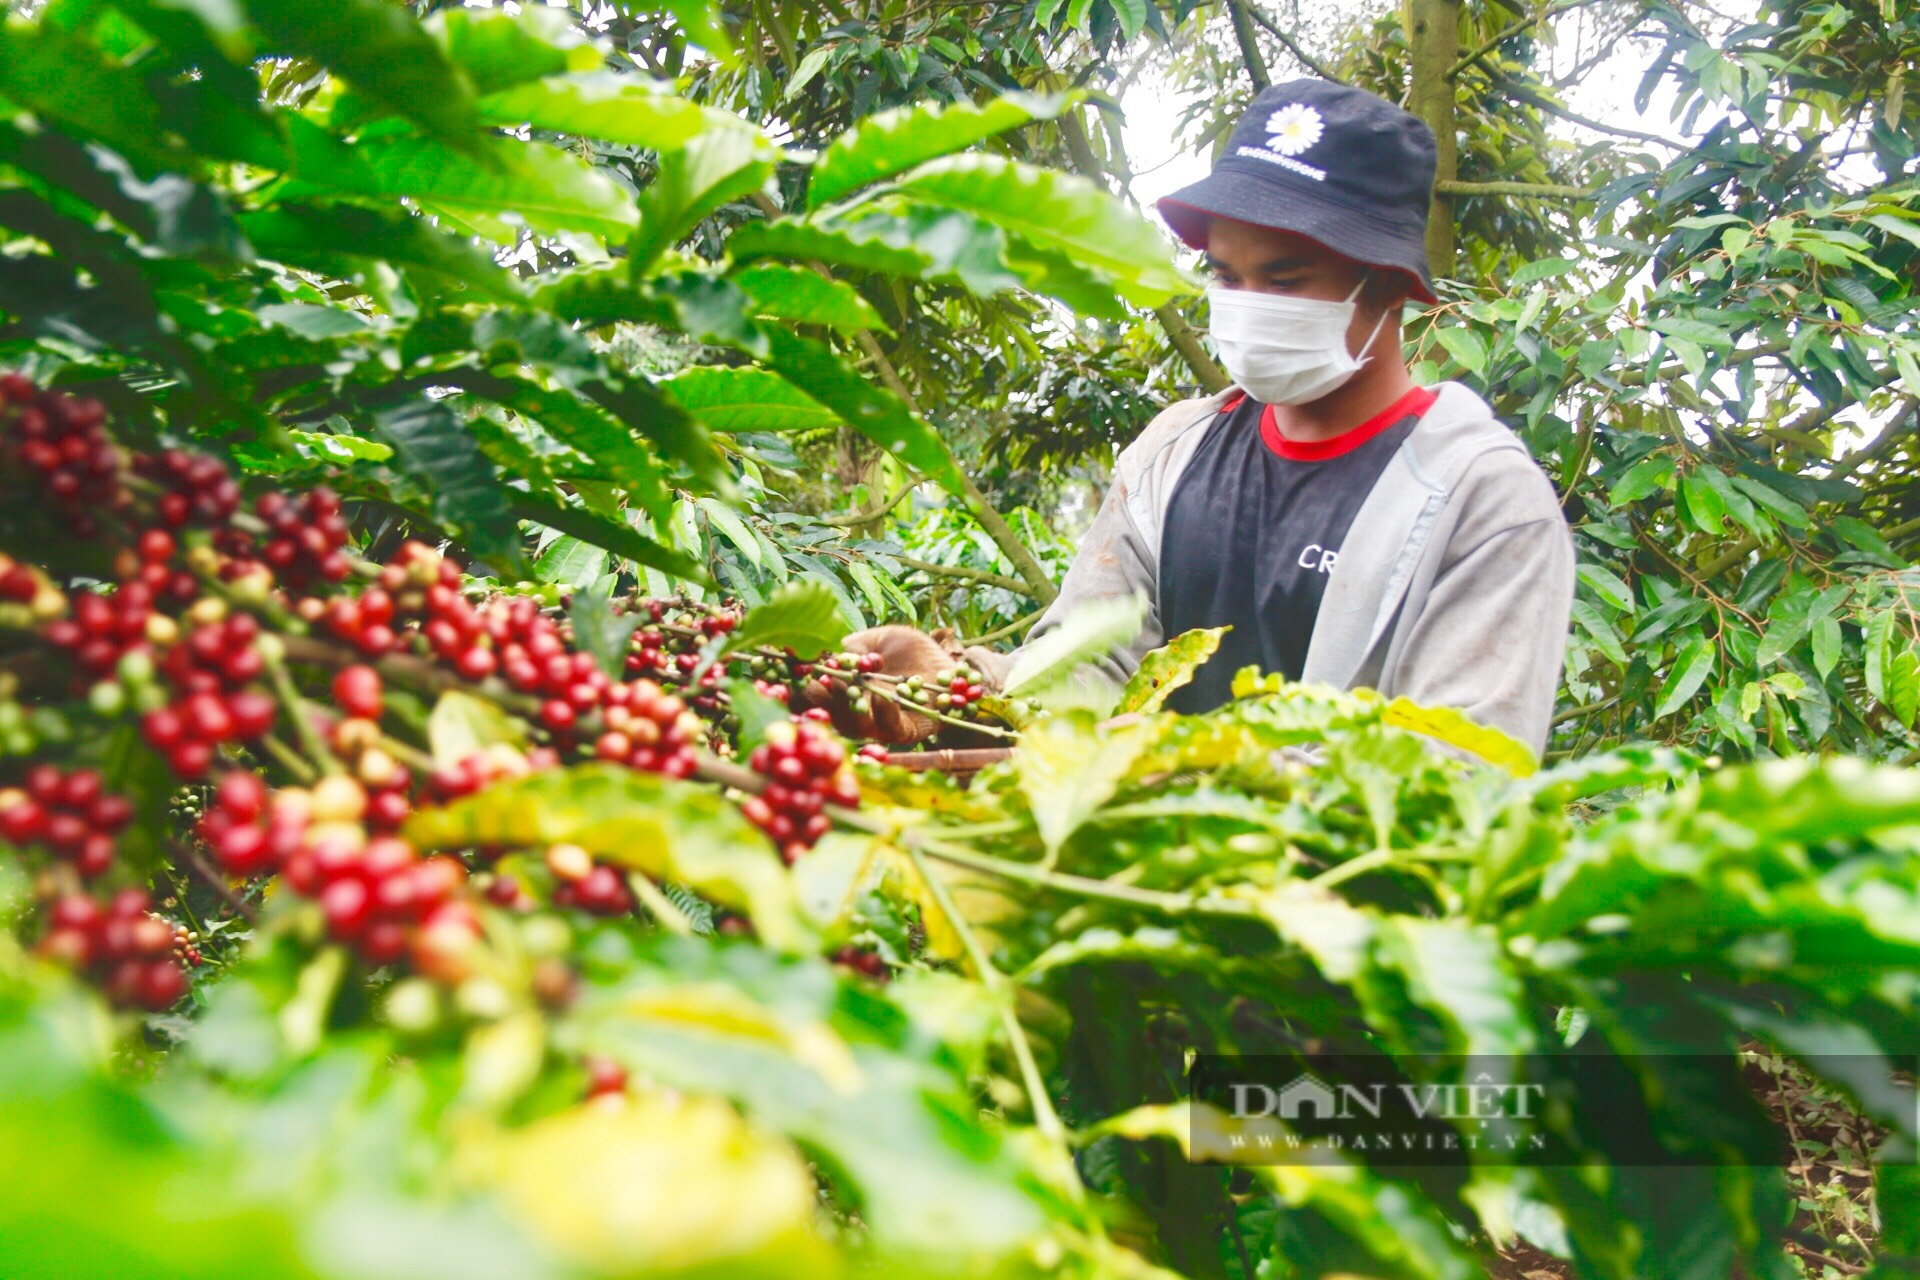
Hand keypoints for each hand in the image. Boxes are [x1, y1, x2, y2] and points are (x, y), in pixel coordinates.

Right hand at [798, 625, 958, 745]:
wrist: (945, 658)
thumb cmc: (907, 649)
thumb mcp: (874, 640)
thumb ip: (849, 647)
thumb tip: (815, 652)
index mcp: (839, 692)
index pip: (806, 696)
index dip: (791, 688)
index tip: (782, 672)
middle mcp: (852, 714)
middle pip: (824, 713)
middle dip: (813, 698)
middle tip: (810, 678)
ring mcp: (876, 727)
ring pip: (852, 726)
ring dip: (847, 704)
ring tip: (845, 683)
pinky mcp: (905, 732)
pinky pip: (890, 729)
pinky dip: (884, 713)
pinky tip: (883, 697)